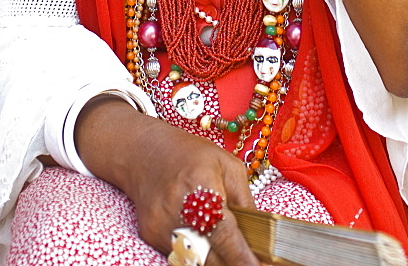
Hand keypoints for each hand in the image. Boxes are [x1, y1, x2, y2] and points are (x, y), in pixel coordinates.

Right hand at [75, 97, 259, 265]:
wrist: (144, 152)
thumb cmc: (191, 154)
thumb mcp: (228, 165)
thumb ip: (245, 201)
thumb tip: (262, 235)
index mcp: (200, 185)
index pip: (225, 234)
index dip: (244, 257)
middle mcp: (177, 209)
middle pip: (211, 257)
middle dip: (234, 262)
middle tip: (252, 260)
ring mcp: (161, 226)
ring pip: (197, 261)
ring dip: (217, 260)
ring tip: (230, 249)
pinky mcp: (151, 235)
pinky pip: (181, 255)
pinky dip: (197, 252)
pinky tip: (205, 238)